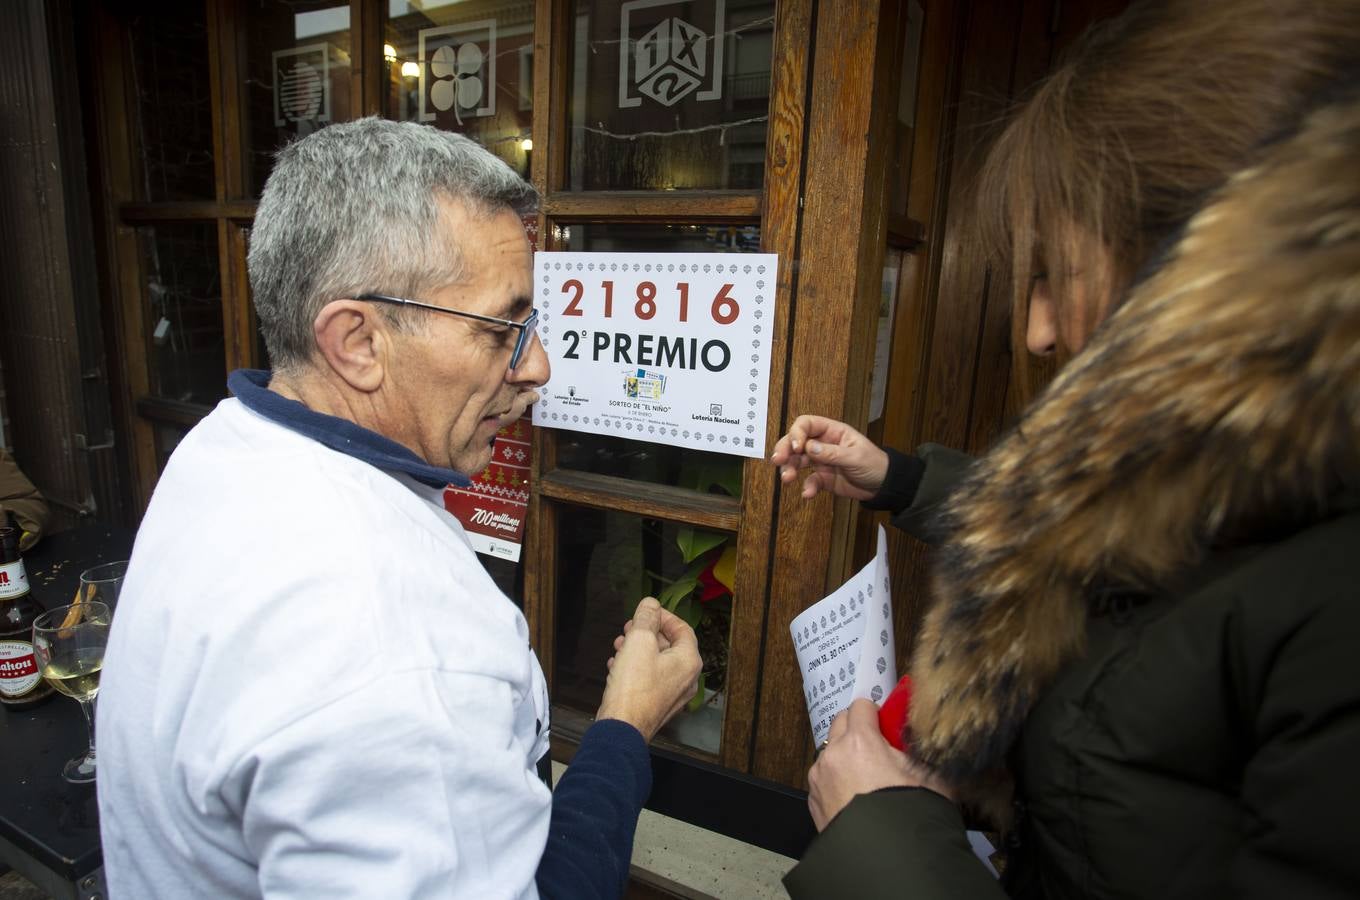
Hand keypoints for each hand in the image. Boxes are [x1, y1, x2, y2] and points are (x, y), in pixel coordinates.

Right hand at [597, 598, 701, 742]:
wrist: (621, 728)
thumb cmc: (633, 688)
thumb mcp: (639, 641)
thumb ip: (646, 618)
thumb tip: (651, 604)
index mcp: (688, 661)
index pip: (683, 629)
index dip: (664, 616)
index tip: (648, 611)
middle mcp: (686, 679)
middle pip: (670, 645)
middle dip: (647, 633)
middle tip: (630, 627)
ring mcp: (673, 695)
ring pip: (657, 662)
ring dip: (638, 650)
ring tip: (619, 645)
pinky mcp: (657, 705)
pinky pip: (650, 679)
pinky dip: (635, 668)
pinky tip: (616, 666)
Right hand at [770, 415, 889, 501]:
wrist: (884, 487)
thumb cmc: (874, 464)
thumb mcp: (855, 457)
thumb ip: (832, 453)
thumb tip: (809, 448)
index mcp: (832, 431)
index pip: (806, 424)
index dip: (796, 433)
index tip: (796, 447)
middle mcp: (823, 444)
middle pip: (796, 442)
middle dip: (785, 450)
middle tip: (777, 461)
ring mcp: (821, 461)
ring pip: (797, 462)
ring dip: (789, 469)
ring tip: (787, 479)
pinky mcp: (823, 478)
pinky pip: (809, 481)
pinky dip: (806, 487)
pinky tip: (808, 494)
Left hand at [808, 700, 954, 830]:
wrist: (886, 857)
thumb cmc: (909, 813)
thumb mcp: (929, 773)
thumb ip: (918, 749)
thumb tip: (917, 739)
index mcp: (859, 741)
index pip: (862, 705)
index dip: (876, 713)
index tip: (887, 724)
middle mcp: (833, 755)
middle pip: (840, 723)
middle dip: (857, 728)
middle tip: (879, 746)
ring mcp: (818, 778)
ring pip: (830, 752)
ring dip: (845, 755)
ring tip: (867, 776)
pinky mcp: (813, 801)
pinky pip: (823, 778)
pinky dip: (835, 779)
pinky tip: (855, 796)